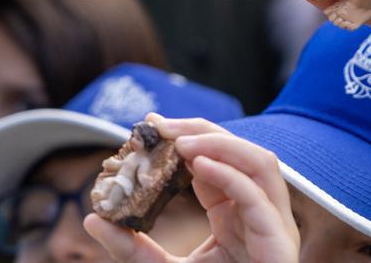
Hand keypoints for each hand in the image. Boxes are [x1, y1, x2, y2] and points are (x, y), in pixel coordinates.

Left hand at [84, 116, 298, 262]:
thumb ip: (133, 248)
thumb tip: (92, 219)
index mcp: (238, 214)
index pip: (219, 162)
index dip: (188, 137)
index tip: (152, 123)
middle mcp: (260, 212)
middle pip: (242, 153)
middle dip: (203, 131)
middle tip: (161, 125)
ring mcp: (274, 224)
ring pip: (260, 163)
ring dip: (222, 144)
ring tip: (181, 141)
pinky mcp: (278, 241)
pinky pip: (256, 198)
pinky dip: (229, 175)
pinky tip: (199, 164)